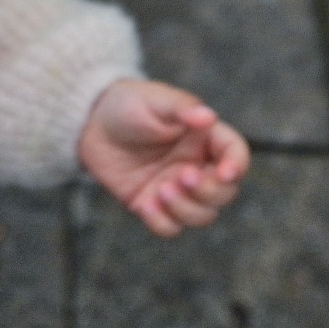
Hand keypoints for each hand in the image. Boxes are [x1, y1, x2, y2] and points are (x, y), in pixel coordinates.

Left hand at [78, 78, 249, 237]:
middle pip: (225, 193)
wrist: (91, 123)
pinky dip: (162, 222)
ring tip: (160, 191)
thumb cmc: (129, 104)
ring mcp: (176, 188)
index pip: (236, 154)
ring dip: (187, 210)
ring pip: (202, 216)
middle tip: (181, 177)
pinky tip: (144, 204)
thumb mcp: (155, 100)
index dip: (237, 166)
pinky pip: (170, 228)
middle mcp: (197, 165)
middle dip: (209, 192)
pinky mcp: (154, 205)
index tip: (225, 173)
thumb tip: (209, 117)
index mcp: (205, 138)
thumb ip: (182, 108)